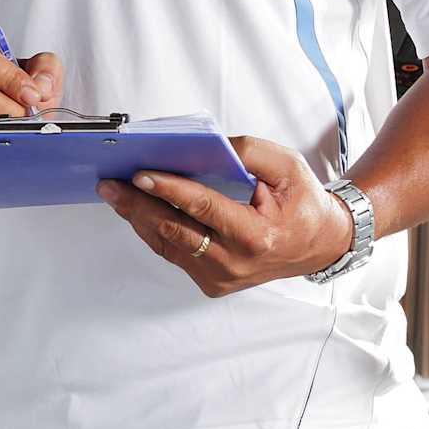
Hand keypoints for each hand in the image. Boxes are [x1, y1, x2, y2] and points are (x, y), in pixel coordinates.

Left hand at [97, 135, 356, 297]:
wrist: (319, 244)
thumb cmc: (302, 202)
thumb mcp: (286, 166)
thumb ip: (247, 152)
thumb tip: (201, 145)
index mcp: (257, 236)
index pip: (204, 209)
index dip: (169, 190)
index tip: (139, 175)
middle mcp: (236, 263)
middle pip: (175, 231)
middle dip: (138, 205)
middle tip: (109, 183)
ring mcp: (221, 278)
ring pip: (168, 245)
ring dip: (138, 217)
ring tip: (114, 193)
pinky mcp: (212, 282)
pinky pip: (174, 253)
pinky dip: (153, 229)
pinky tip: (137, 210)